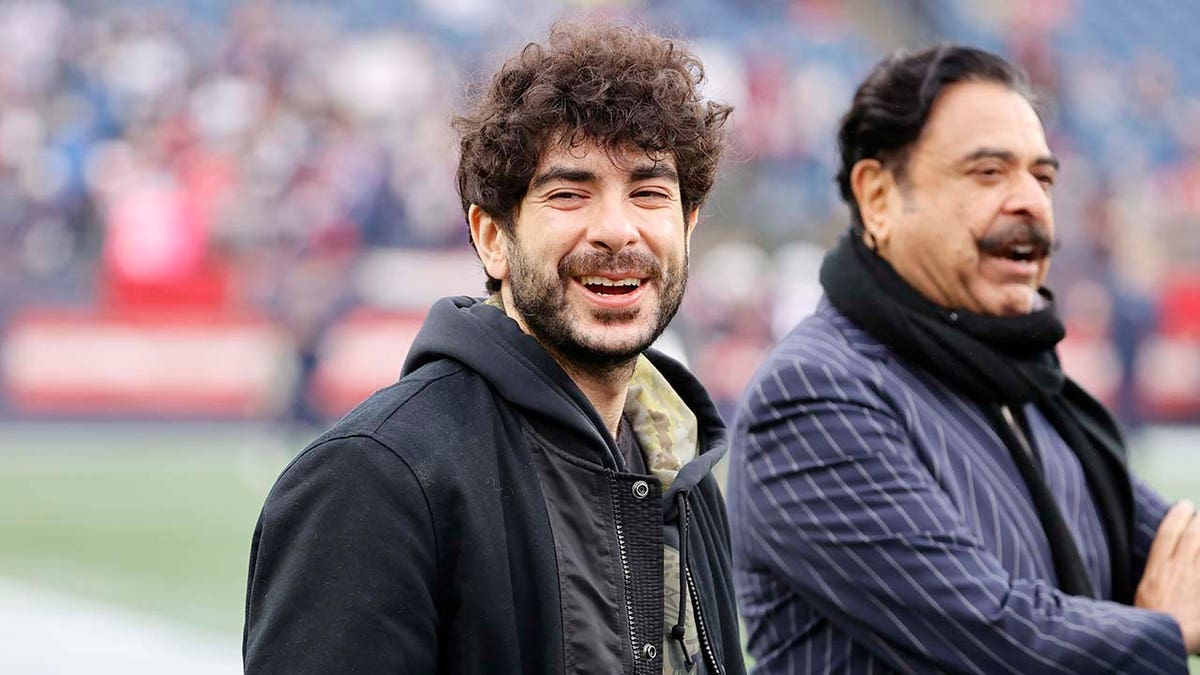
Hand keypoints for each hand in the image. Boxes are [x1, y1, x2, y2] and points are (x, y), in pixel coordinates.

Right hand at [1136, 500, 1199, 653]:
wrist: (1166, 639)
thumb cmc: (1147, 622)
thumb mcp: (1140, 596)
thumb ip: (1152, 581)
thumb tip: (1157, 573)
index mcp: (1157, 570)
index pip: (1168, 533)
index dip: (1177, 516)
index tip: (1184, 506)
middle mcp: (1178, 570)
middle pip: (1192, 537)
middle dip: (1198, 522)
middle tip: (1199, 515)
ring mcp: (1196, 580)